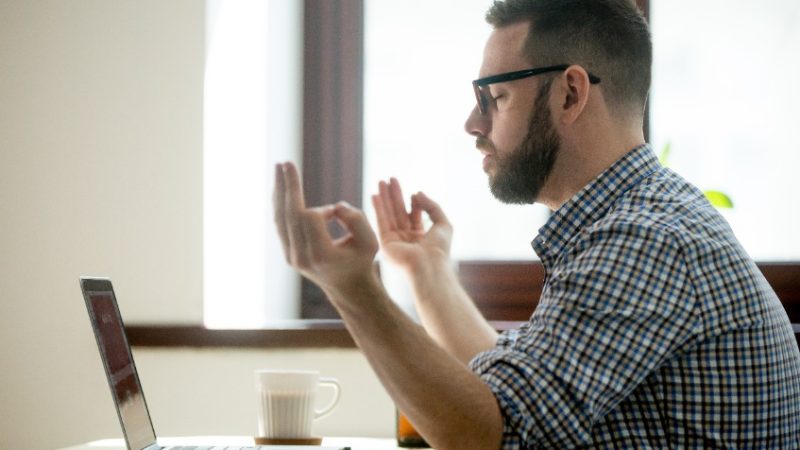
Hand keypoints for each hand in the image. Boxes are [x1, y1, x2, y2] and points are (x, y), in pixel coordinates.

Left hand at [273, 162, 379, 295]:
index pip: (311, 217)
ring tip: (279, 169)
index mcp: (321, 254)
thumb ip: (356, 219)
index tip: (336, 214)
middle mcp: (301, 256)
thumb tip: (334, 206)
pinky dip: (281, 204)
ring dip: (279, 192)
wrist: (348, 288)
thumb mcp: (370, 241)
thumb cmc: (361, 261)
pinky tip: (280, 188)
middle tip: (285, 162)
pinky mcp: (288, 254)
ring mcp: (291, 256)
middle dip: (288, 186)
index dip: (324, 208)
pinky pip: (281, 224)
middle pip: (289, 214)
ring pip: (280, 218)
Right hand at [372, 178, 452, 274]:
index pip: (414, 216)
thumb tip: (417, 193)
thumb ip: (432, 206)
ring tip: (380, 182)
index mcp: (421, 237)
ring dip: (384, 198)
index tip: (412, 193)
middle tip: (389, 179)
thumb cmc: (439, 249)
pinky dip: (378, 208)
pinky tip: (375, 195)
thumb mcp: (443, 223)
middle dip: (394, 196)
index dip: (413, 204)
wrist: (429, 265)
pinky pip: (381, 222)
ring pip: (389, 214)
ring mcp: (395, 241)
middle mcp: (406, 239)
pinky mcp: (385, 243)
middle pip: (399, 212)